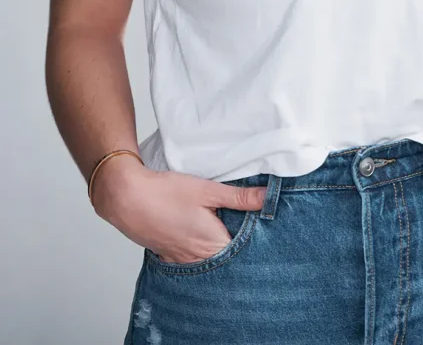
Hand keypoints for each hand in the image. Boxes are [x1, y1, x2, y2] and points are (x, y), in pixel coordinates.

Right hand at [90, 156, 267, 263]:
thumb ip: (240, 197)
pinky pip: (192, 255)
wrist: (127, 198)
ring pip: (209, 256)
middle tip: (243, 219)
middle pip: (227, 256)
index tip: (261, 223)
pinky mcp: (170, 254)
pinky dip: (200, 245)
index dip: (255, 238)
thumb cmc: (166, 194)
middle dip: (237, 240)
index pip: (244, 251)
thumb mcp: (208, 190)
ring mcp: (182, 259)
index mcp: (213, 244)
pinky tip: (200, 229)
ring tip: (222, 222)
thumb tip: (268, 198)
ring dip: (217, 242)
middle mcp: (198, 258)